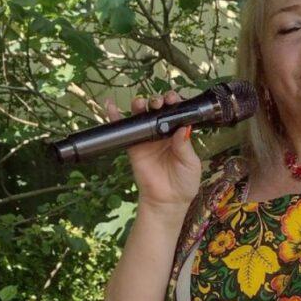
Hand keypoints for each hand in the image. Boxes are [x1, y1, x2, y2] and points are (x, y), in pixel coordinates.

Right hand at [103, 90, 201, 213]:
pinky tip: (111, 105)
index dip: (174, 103)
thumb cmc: (184, 183)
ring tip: (141, 103)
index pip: (176, 113)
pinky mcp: (134, 147)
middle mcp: (162, 133)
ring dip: (140, 104)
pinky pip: (124, 130)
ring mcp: (147, 139)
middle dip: (157, 101)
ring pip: (141, 116)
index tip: (174, 99)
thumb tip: (183, 126)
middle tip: (159, 102)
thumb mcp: (190, 163)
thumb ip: (184, 145)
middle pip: (157, 110)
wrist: (167, 201)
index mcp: (178, 134)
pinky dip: (116, 117)